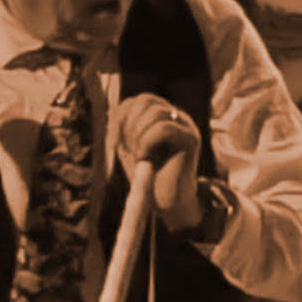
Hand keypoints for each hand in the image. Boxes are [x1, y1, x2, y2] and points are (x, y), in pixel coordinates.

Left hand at [111, 93, 206, 226]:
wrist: (168, 202)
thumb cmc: (149, 176)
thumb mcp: (130, 146)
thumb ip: (123, 126)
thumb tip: (111, 110)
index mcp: (164, 116)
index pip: (138, 100)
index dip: (120, 116)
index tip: (113, 141)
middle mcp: (177, 117)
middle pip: (146, 99)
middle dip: (128, 122)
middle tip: (126, 147)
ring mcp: (186, 126)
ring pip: (156, 112)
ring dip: (138, 133)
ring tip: (138, 154)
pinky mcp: (191, 139)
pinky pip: (165, 128)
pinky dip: (147, 141)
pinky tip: (145, 157)